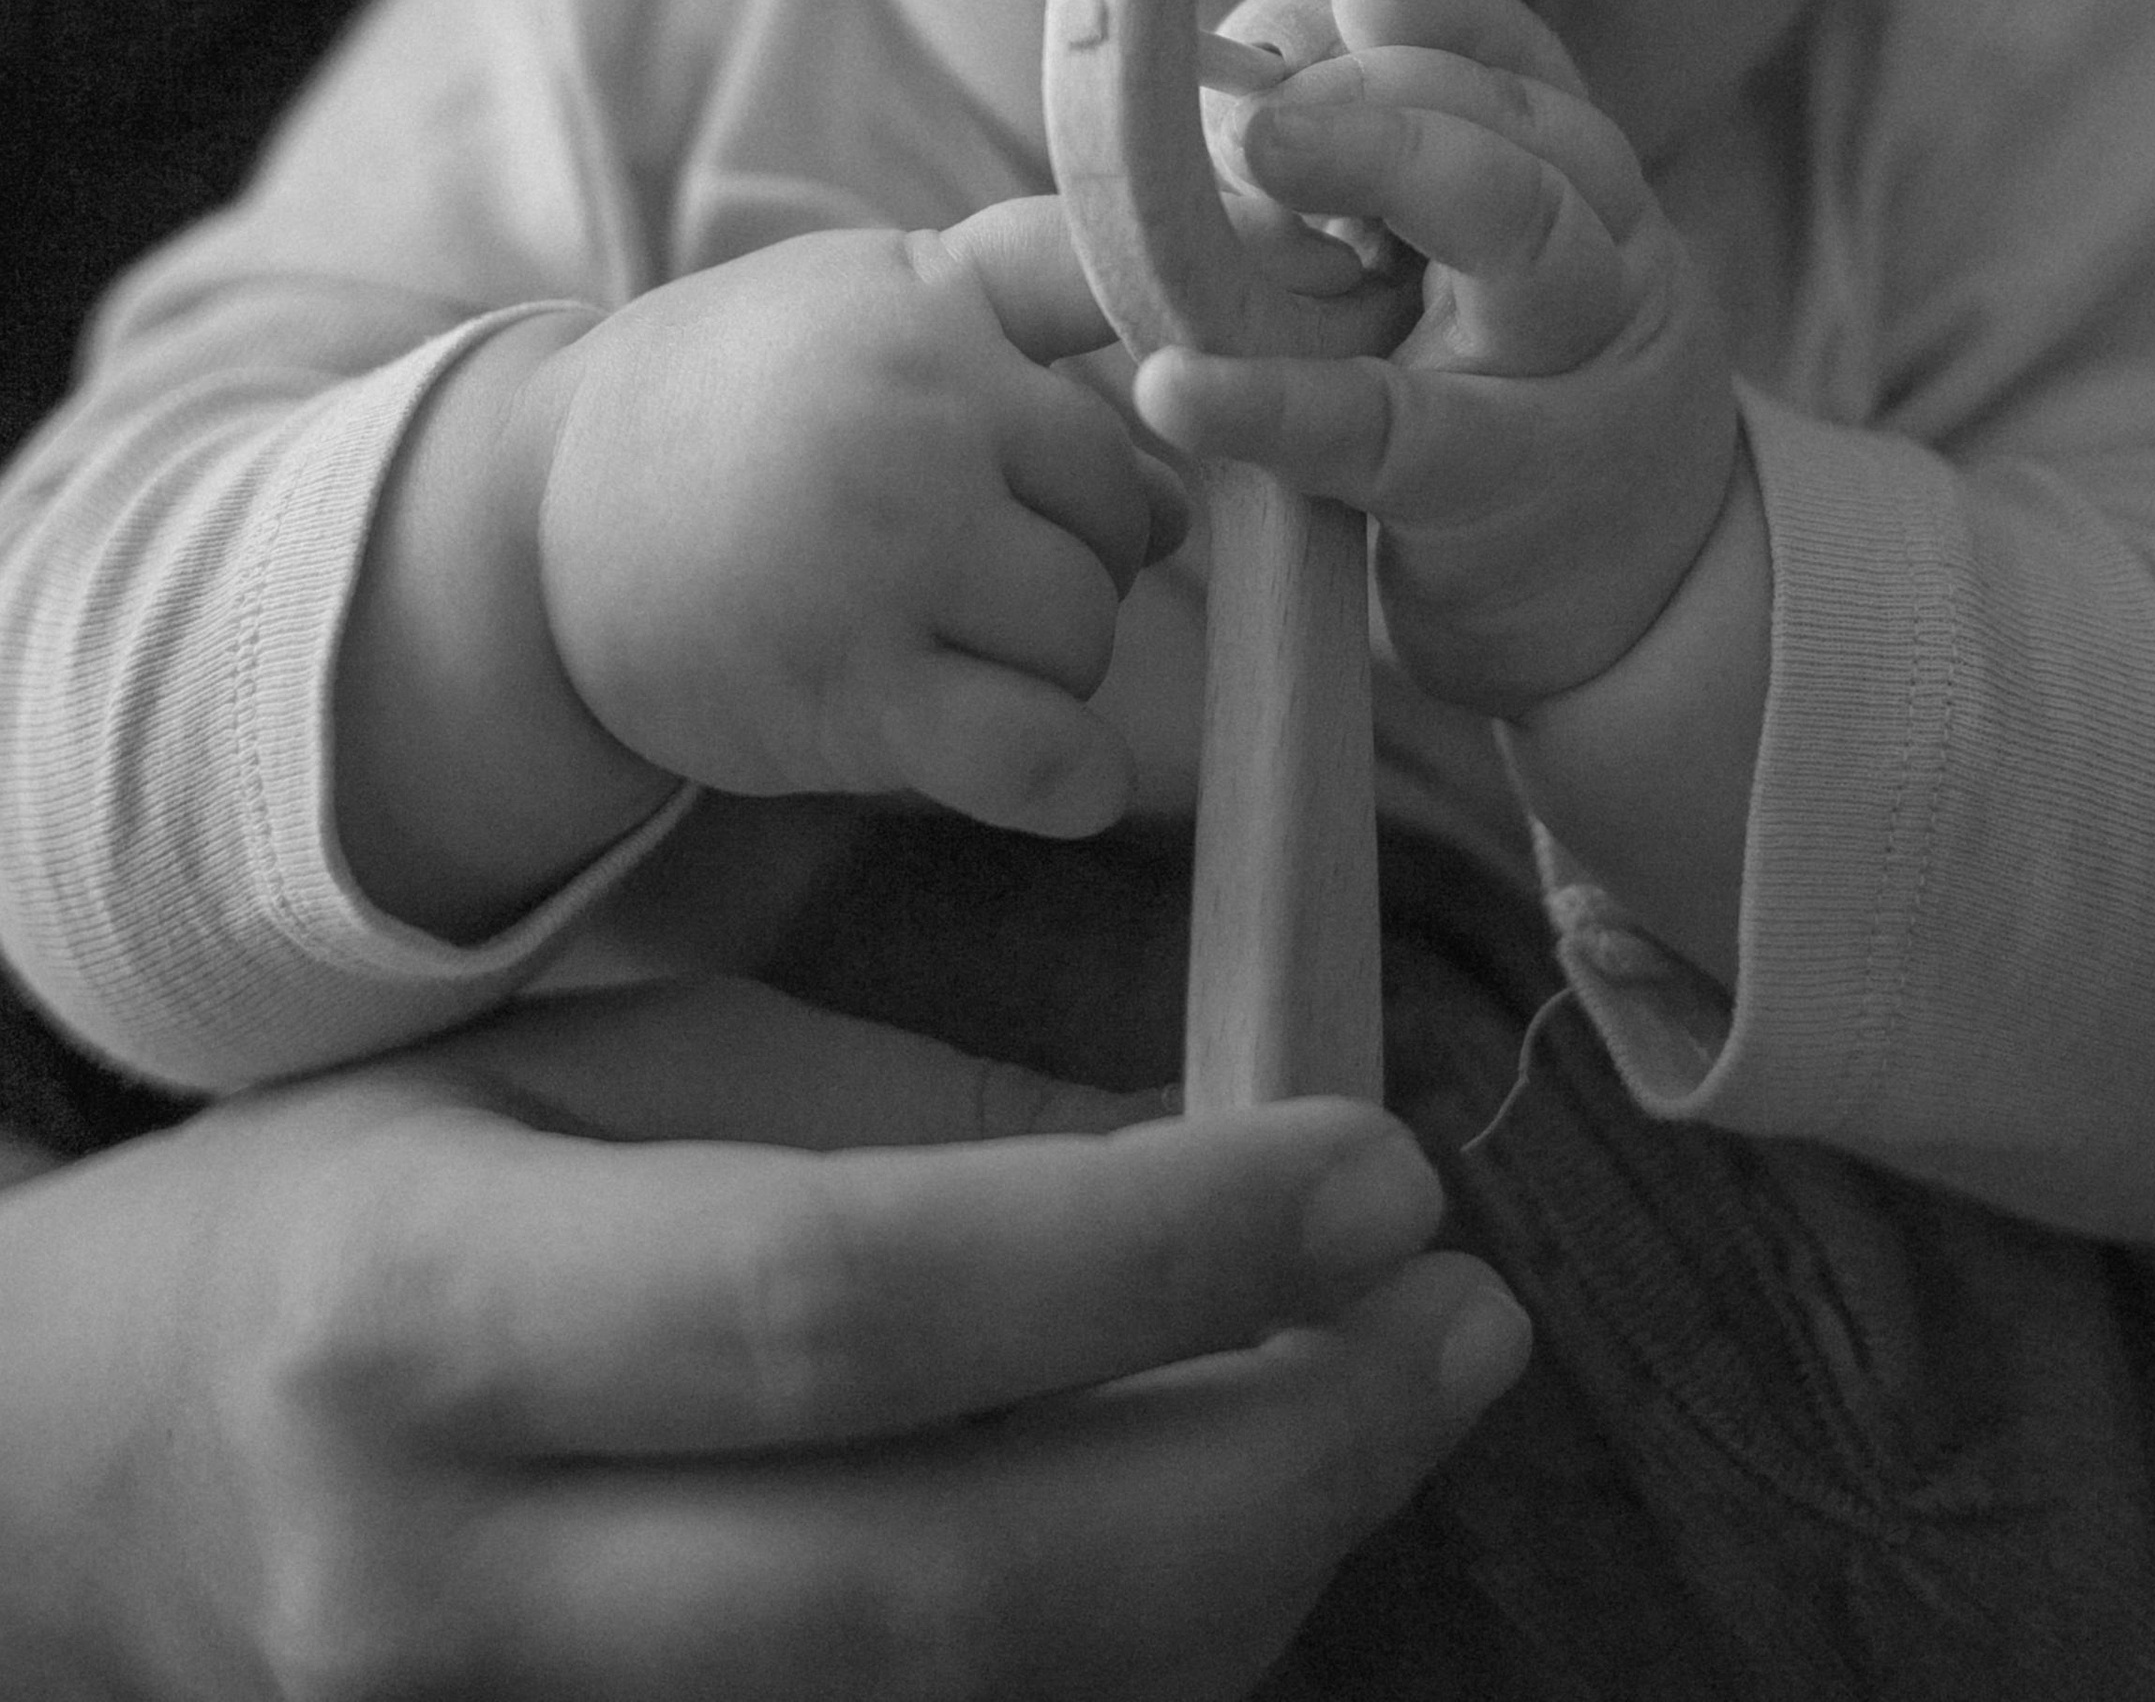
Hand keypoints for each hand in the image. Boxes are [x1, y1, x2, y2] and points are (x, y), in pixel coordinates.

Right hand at [0, 976, 1528, 1700]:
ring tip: (1377, 1399)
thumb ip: (874, 1110)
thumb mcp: (569, 1071)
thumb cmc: (346, 1216)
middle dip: (1265, 1463)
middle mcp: (468, 1584)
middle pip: (939, 1583)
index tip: (1371, 1168)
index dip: (1136, 1243)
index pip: (839, 1297)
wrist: (83, 1487)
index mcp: (432, 1310)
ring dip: (1232, 1577)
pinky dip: (1117, 1668)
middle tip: (1459, 1321)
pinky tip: (1221, 1527)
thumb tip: (1192, 1144)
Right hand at [531, 197, 1190, 830]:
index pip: (1107, 283)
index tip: (1229, 369)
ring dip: (1052, 660)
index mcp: (928, 303)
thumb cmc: (742, 402)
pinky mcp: (854, 693)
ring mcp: (889, 555)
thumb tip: (1180, 499)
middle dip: (1079, 552)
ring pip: (1082, 630)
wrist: (544, 520)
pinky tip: (1055, 767)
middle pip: (1112, 508)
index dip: (1192, 335)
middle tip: (985, 567)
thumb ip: (1030, 336)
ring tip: (960, 642)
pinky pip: (1036, 753)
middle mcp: (919, 415)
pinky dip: (1069, 776)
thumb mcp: (870, 303)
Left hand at [1144, 0, 1736, 715]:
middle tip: (1264, 100)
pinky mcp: (1496, 497)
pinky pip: (1390, 432)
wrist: (1639, 615)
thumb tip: (1247, 68)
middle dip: (1397, 94)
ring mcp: (1569, 376)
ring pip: (1525, 234)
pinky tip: (1174, 386)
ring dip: (1390, 166)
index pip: (1527, 68)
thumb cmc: (1516, 410)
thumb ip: (1397, 171)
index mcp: (1589, 193)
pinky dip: (1275, 404)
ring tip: (1250, 154)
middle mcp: (1606, 260)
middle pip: (1531, 134)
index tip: (1344, 1)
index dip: (1438, 20)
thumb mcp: (1486, 278)